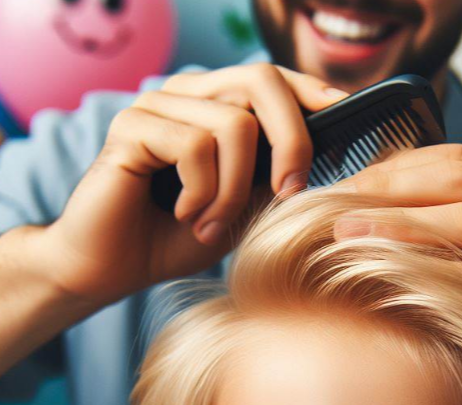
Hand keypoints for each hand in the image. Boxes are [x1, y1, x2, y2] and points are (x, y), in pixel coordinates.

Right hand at [36, 64, 347, 308]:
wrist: (114, 268)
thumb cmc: (177, 239)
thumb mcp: (242, 207)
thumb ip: (271, 178)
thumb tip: (326, 157)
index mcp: (216, 107)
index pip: (274, 79)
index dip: (313, 91)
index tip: (347, 113)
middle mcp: (188, 94)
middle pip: (261, 80)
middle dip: (292, 141)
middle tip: (288, 194)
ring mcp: (157, 104)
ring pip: (234, 125)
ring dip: (233, 191)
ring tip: (212, 224)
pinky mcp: (132, 126)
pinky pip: (194, 146)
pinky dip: (202, 193)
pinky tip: (186, 215)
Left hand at [333, 144, 461, 404]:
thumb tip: (379, 219)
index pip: (457, 158)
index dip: (390, 170)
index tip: (337, 189)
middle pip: (461, 181)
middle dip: (386, 191)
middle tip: (326, 210)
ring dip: (402, 229)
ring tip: (345, 238)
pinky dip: (440, 281)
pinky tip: (394, 285)